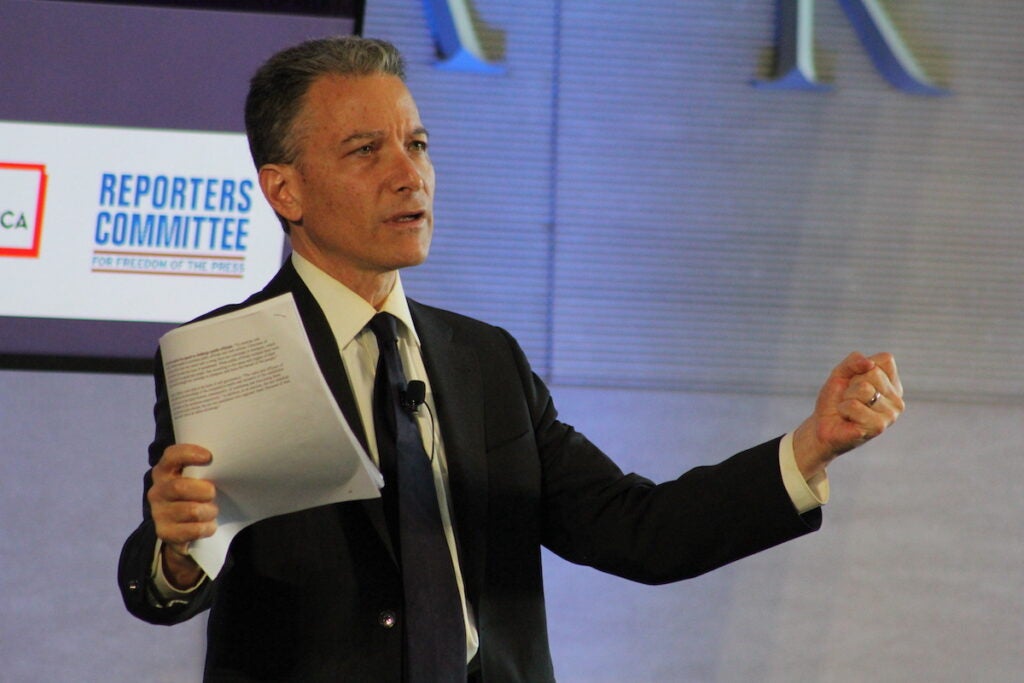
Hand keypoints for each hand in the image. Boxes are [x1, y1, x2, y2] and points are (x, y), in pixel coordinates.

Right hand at [148, 444, 217, 587]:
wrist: (183, 530)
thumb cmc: (195, 496)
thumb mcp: (196, 479)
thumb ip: (203, 469)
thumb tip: (227, 463)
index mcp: (164, 472)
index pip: (171, 456)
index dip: (188, 454)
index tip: (209, 457)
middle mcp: (157, 491)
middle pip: (180, 487)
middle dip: (204, 491)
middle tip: (213, 494)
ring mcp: (158, 513)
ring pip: (192, 511)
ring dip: (210, 512)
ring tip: (212, 511)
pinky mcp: (165, 532)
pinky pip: (194, 530)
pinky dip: (208, 528)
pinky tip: (208, 525)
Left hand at [793, 352, 904, 478]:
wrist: (823, 425)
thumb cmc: (835, 399)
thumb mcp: (841, 373)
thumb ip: (854, 361)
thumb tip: (869, 363)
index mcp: (893, 385)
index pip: (886, 359)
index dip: (862, 367)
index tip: (854, 381)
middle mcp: (897, 400)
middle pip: (874, 373)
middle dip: (852, 383)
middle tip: (849, 398)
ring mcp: (890, 415)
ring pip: (864, 389)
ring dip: (847, 397)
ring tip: (848, 409)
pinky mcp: (878, 427)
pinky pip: (854, 405)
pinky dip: (843, 409)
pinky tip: (847, 418)